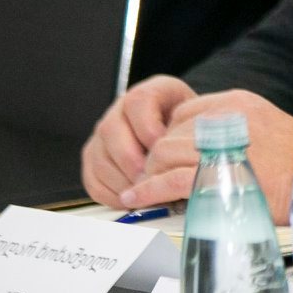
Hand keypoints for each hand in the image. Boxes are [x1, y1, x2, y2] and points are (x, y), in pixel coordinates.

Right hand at [80, 76, 196, 208]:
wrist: (182, 136)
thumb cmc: (191, 129)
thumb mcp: (199, 119)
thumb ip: (192, 128)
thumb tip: (184, 152)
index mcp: (148, 94)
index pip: (138, 101)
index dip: (148, 127)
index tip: (163, 146)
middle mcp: (120, 111)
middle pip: (111, 130)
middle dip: (132, 159)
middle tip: (150, 177)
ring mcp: (103, 137)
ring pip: (99, 156)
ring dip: (122, 179)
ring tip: (144, 190)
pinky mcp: (95, 160)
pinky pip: (93, 179)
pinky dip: (111, 193)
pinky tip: (132, 198)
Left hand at [121, 90, 292, 222]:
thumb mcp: (267, 132)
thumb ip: (233, 133)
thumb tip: (202, 152)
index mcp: (237, 103)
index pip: (183, 113)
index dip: (172, 139)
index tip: (172, 160)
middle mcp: (226, 118)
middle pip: (169, 134)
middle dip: (158, 160)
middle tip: (159, 181)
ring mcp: (220, 144)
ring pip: (163, 154)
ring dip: (152, 176)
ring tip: (149, 193)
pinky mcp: (216, 174)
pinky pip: (167, 179)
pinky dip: (147, 191)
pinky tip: (136, 199)